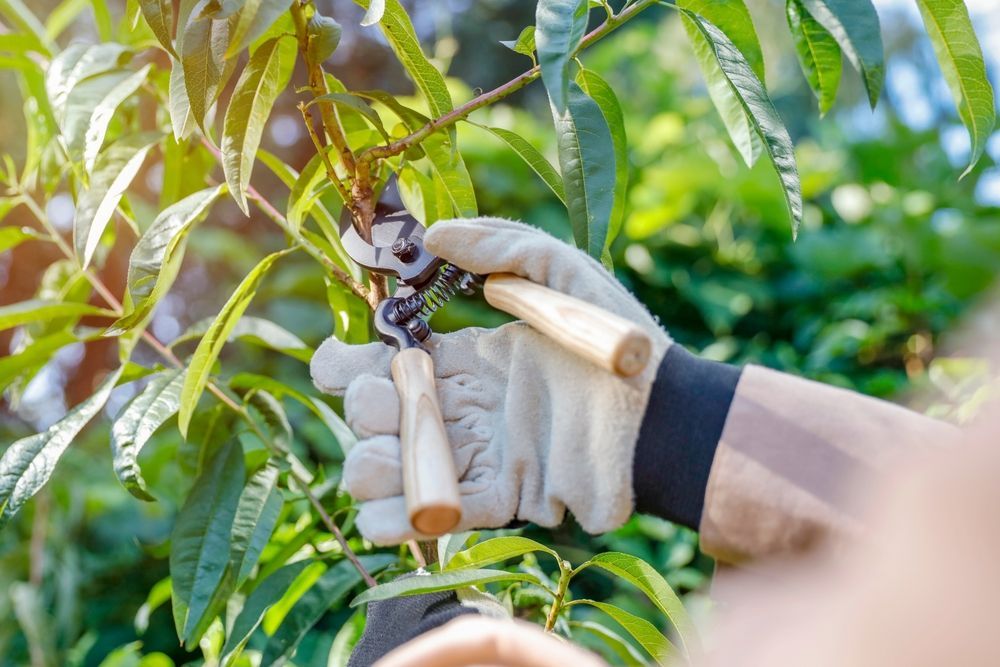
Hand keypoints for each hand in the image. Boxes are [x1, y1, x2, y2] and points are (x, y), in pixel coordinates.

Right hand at [311, 218, 671, 543]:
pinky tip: (388, 510)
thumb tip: (432, 233)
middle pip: (376, 416)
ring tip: (387, 458)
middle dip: (364, 409)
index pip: (386, 362)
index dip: (349, 362)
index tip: (338, 357)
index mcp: (469, 359)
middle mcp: (463, 408)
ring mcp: (477, 455)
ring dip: (371, 467)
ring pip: (391, 470)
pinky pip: (434, 514)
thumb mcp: (563, 273)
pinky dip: (398, 520)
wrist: (664, 415)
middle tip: (391, 399)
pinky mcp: (498, 498)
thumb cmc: (619, 343)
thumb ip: (501, 245)